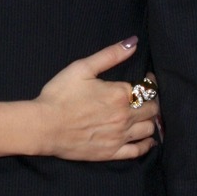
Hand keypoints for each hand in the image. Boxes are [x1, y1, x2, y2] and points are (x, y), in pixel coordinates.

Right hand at [37, 39, 158, 160]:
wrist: (44, 126)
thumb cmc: (60, 95)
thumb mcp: (82, 68)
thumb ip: (110, 55)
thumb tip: (133, 42)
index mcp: (120, 94)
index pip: (145, 88)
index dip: (148, 82)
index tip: (146, 80)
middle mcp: (125, 116)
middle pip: (152, 109)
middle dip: (151, 101)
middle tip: (144, 98)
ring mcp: (120, 137)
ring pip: (148, 129)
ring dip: (150, 121)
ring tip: (143, 116)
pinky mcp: (112, 153)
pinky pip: (138, 151)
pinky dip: (147, 145)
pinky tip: (147, 140)